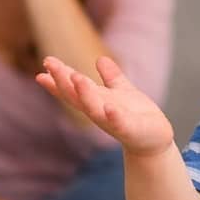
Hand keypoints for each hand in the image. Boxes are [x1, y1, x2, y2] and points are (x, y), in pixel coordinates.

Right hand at [36, 56, 174, 157]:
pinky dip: (113, 116)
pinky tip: (109, 107)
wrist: (155, 140)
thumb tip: (100, 59)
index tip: (45, 63)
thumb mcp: (123, 91)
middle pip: (76, 96)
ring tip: (76, 77)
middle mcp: (99, 112)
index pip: (73, 89)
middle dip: (62, 80)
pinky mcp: (130, 130)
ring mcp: (113, 122)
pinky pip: (119, 123)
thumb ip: (112, 77)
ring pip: (93, 109)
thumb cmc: (137, 116)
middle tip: (49, 63)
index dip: (58, 77)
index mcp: (96, 101)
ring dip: (84, 94)